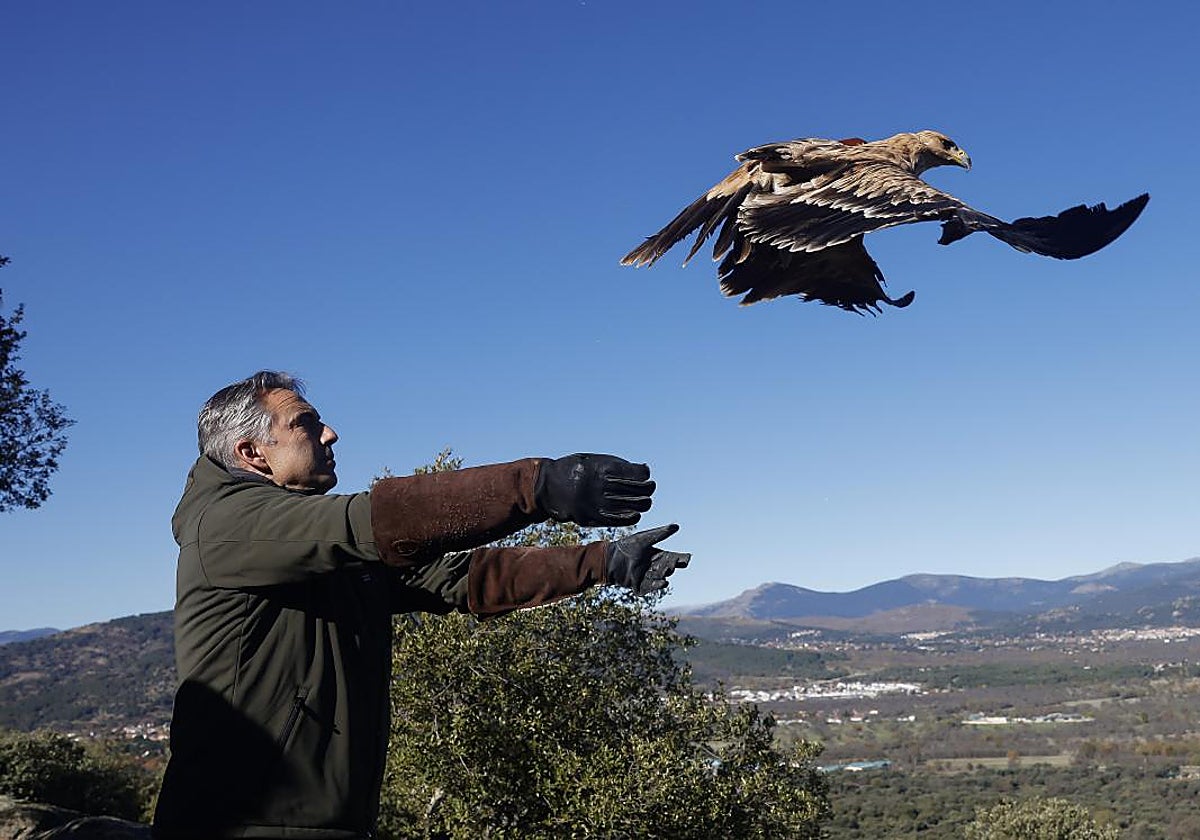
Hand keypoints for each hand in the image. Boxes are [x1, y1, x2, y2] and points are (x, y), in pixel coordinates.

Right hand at [535, 453, 654, 526]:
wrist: (547, 486)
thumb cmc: (574, 469)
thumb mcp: (592, 459)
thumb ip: (615, 464)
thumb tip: (643, 470)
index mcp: (602, 468)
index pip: (637, 473)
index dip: (644, 473)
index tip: (645, 473)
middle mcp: (601, 486)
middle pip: (639, 490)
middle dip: (648, 488)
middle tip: (649, 487)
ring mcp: (597, 503)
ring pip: (634, 506)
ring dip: (643, 503)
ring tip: (644, 500)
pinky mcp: (593, 517)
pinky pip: (622, 520)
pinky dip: (632, 516)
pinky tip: (634, 512)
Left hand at [605, 524, 690, 594]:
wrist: (610, 558)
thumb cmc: (627, 546)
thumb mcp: (645, 539)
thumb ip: (660, 534)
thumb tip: (676, 526)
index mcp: (658, 556)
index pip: (674, 558)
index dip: (681, 559)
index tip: (688, 557)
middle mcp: (654, 567)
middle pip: (668, 568)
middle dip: (672, 566)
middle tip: (674, 562)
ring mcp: (647, 577)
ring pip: (660, 578)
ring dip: (665, 576)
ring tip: (669, 571)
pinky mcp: (638, 585)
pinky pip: (649, 588)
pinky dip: (656, 586)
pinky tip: (664, 583)